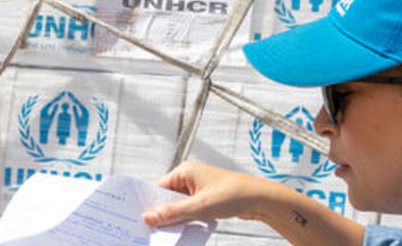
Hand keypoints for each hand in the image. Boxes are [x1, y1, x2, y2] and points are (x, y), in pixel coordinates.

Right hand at [141, 161, 286, 227]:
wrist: (260, 199)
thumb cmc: (233, 194)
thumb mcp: (199, 206)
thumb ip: (173, 212)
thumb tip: (150, 216)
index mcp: (185, 171)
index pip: (158, 188)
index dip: (150, 204)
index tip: (142, 219)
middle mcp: (190, 177)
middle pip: (167, 198)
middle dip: (163, 213)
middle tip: (152, 228)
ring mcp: (197, 189)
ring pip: (178, 206)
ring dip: (176, 218)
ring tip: (169, 230)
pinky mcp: (204, 199)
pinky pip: (189, 210)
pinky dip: (186, 219)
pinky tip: (185, 228)